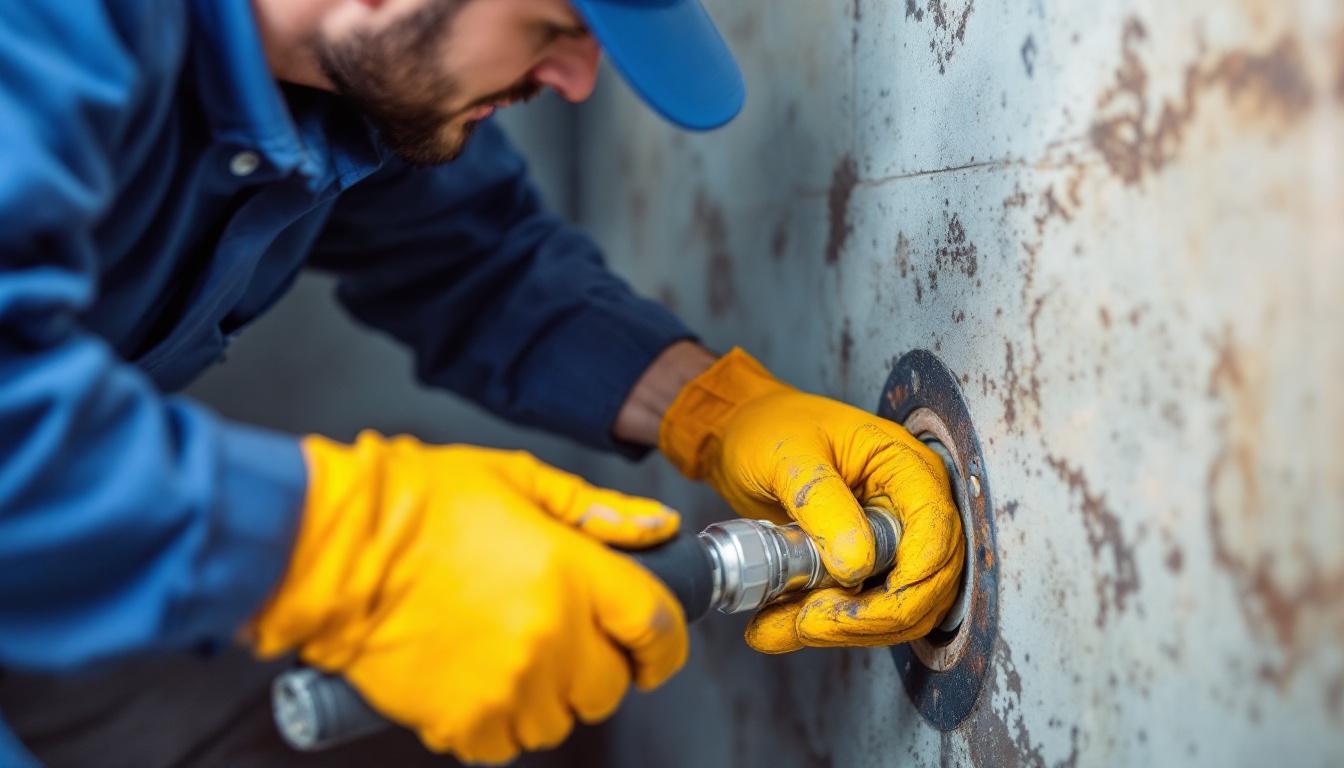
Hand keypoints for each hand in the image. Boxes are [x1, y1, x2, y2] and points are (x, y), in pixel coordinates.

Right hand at [246, 433, 686, 764]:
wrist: (333, 544)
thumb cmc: (421, 500)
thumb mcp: (517, 478)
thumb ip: (596, 509)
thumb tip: (658, 526)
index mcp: (571, 570)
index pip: (656, 626)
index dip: (667, 644)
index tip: (656, 648)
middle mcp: (549, 635)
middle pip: (611, 686)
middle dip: (599, 668)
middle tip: (565, 640)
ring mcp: (507, 684)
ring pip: (561, 721)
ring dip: (548, 698)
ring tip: (511, 658)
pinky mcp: (461, 720)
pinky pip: (506, 746)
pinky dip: (499, 723)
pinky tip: (477, 683)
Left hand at [659, 348, 963, 651]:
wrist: (745, 441)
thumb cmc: (773, 429)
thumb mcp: (789, 455)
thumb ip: (822, 502)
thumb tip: (857, 565)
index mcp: (907, 468)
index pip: (937, 529)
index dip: (914, 577)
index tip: (866, 601)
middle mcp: (910, 510)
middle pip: (926, 585)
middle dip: (871, 617)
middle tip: (807, 621)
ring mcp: (891, 546)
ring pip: (896, 612)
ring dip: (842, 632)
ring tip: (777, 625)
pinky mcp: (864, 573)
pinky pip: (859, 615)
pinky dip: (822, 630)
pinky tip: (775, 627)